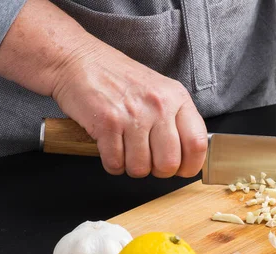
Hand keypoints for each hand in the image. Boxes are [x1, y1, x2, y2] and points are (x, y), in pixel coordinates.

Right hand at [52, 44, 206, 177]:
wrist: (77, 60)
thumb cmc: (119, 78)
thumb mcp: (160, 90)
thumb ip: (176, 120)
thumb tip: (187, 156)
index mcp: (177, 98)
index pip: (198, 143)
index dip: (191, 165)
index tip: (182, 169)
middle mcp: (159, 106)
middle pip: (169, 163)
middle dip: (158, 171)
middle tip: (149, 161)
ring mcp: (133, 115)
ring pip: (141, 168)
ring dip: (132, 167)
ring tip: (127, 150)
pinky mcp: (107, 123)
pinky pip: (115, 163)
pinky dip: (112, 164)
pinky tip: (111, 149)